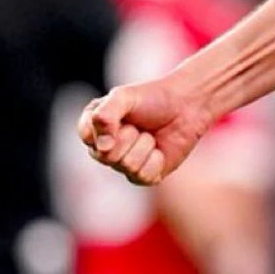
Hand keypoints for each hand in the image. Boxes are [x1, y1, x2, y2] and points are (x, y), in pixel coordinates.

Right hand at [78, 77, 211, 185]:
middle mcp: (105, 149)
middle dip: (130, 136)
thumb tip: (102, 148)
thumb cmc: (153, 98)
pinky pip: (144, 176)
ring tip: (151, 135)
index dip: (107, 126)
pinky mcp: (144, 176)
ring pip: (128, 165)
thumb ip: (105, 114)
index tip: (122, 114)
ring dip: (145, 146)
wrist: (187, 105)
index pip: (87, 136)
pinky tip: (160, 149)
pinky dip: (156, 160)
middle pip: (107, 155)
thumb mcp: (124, 96)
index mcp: (95, 127)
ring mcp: (123, 164)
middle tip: (140, 125)